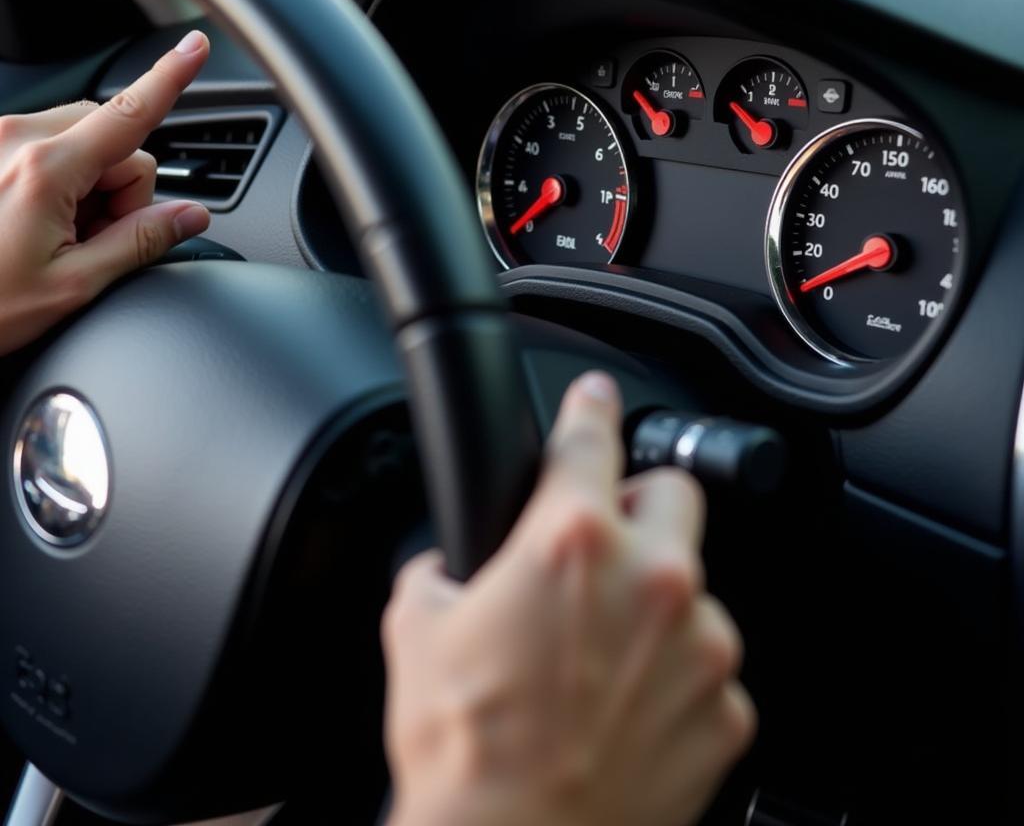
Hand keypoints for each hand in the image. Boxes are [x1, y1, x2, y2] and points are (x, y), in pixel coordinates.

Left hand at [0, 29, 211, 354]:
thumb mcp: (71, 287)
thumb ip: (139, 243)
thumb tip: (190, 216)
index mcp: (44, 170)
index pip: (130, 114)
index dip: (171, 79)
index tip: (196, 46)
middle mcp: (14, 139)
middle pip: (114, 137)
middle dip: (122, 185)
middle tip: (92, 239)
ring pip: (82, 142)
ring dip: (89, 185)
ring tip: (54, 237)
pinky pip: (47, 148)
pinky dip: (59, 182)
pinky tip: (33, 225)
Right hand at [383, 372, 755, 825]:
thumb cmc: (465, 749)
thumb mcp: (418, 628)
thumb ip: (445, 570)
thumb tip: (453, 565)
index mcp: (572, 541)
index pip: (591, 437)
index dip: (591, 406)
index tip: (597, 396)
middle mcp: (652, 579)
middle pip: (675, 492)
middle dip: (641, 506)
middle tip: (604, 547)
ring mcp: (700, 646)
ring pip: (695, 583)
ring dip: (655, 600)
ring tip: (601, 654)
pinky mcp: (727, 708)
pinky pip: (706, 663)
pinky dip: (673, 671)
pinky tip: (625, 705)